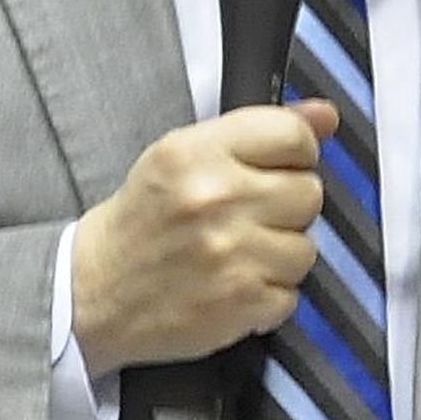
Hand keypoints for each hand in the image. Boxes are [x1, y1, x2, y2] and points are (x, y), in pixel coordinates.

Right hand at [71, 99, 336, 375]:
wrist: (95, 291)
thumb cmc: (143, 218)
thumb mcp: (184, 154)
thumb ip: (259, 129)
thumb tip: (325, 115)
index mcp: (198, 152)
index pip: (294, 135)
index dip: (296, 151)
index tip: (279, 165)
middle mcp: (216, 198)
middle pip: (309, 192)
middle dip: (286, 204)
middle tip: (249, 213)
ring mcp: (231, 254)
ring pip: (306, 247)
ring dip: (280, 253)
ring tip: (239, 251)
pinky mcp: (240, 304)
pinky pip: (292, 294)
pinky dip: (268, 294)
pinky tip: (234, 283)